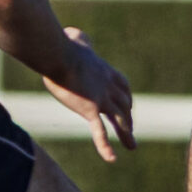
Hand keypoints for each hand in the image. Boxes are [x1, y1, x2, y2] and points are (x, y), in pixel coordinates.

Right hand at [44, 27, 134, 159]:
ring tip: (132, 147)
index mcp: (105, 71)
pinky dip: (106, 146)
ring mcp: (101, 99)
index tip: (128, 107)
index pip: (124, 87)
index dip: (127, 98)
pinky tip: (112, 159)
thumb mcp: (74, 39)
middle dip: (129, 118)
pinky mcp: (90, 109)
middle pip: (124, 105)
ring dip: (127, 134)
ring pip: (119, 119)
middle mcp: (108, 86)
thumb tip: (72, 32)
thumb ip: (78, 38)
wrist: (58, 54)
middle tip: (132, 130)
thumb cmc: (62, 46)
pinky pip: (100, 132)